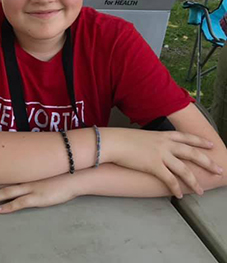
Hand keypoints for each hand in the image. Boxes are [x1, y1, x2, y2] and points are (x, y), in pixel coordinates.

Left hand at [0, 175, 77, 213]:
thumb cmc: (57, 173)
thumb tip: (15, 171)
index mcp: (20, 172)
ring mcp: (29, 188)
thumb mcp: (38, 169)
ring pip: (5, 192)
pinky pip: (20, 203)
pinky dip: (9, 206)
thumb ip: (26, 171)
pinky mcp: (38, 197)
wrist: (74, 175)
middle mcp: (21, 179)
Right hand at [106, 129, 222, 197]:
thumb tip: (152, 148)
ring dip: (194, 182)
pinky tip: (179, 195)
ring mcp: (161, 155)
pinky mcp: (154, 166)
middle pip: (192, 153)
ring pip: (184, 170)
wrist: (113, 142)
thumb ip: (151, 142)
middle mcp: (165, 144)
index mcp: (162, 135)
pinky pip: (169, 180)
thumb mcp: (140, 136)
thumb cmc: (121, 139)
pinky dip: (176, 189)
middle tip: (219, 170)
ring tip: (201, 191)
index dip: (200, 141)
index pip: (186, 137)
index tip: (210, 144)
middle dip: (208, 162)